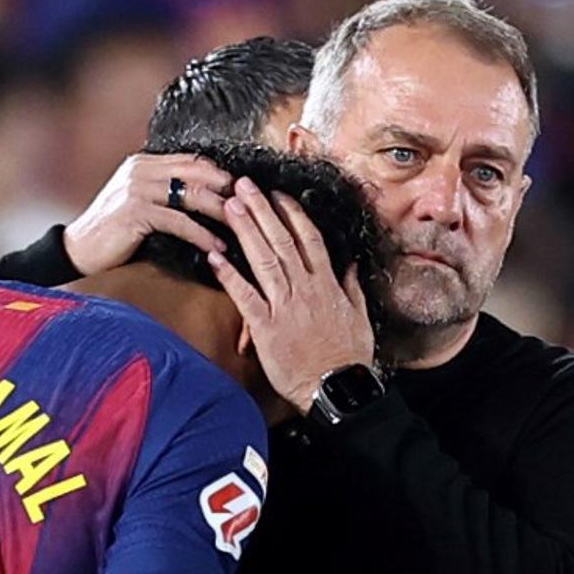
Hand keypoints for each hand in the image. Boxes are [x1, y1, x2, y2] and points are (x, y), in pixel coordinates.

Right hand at [64, 154, 232, 275]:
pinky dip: (202, 235)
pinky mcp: (136, 212)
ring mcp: (137, 188)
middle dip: (228, 189)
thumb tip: (203, 198)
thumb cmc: (112, 233)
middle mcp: (141, 169)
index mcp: (143, 163)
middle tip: (253, 208)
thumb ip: (164, 193)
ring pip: (193, 195)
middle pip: (198, 172)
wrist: (77, 251)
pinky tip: (216, 248)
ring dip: (221, 212)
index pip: (193, 160)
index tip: (243, 192)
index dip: (221, 174)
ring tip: (242, 229)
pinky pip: (179, 221)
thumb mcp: (139, 204)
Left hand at [209, 177, 374, 413]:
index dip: (291, 214)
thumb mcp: (359, 318)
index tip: (277, 194)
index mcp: (327, 284)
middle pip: (281, 240)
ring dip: (244, 230)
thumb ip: (352, 288)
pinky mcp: (266, 327)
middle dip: (260, 209)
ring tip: (228, 206)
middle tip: (242, 185)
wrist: (336, 388)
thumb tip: (351, 265)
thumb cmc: (348, 358)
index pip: (308, 239)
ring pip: (263, 259)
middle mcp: (305, 288)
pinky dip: (229, 275)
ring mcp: (285, 306)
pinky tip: (214, 257)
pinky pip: (245, 296)